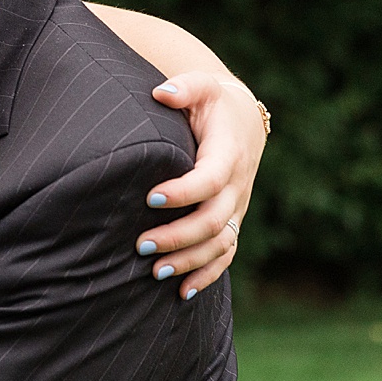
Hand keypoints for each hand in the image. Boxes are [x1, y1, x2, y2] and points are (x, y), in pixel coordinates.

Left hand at [140, 71, 267, 299]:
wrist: (240, 120)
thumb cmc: (210, 103)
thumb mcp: (200, 87)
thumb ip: (184, 87)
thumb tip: (162, 93)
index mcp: (228, 153)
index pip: (211, 178)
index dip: (184, 191)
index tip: (150, 198)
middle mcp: (237, 185)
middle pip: (215, 219)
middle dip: (179, 236)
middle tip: (141, 246)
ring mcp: (237, 206)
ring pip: (221, 242)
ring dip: (190, 261)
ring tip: (154, 272)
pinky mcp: (232, 220)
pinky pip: (226, 253)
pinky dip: (207, 275)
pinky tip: (182, 293)